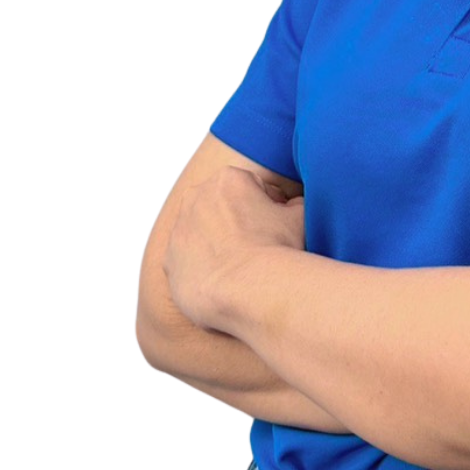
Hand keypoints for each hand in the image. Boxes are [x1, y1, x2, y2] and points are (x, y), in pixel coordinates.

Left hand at [164, 166, 304, 329]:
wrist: (248, 291)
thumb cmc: (276, 250)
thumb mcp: (300, 217)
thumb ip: (295, 204)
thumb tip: (291, 206)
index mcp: (228, 178)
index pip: (255, 190)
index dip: (272, 210)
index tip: (279, 230)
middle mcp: (196, 197)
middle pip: (224, 208)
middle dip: (240, 223)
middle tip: (262, 248)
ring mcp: (178, 230)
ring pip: (204, 234)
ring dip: (220, 245)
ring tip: (243, 270)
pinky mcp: (169, 261)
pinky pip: (190, 262)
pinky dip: (205, 269)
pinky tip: (225, 283)